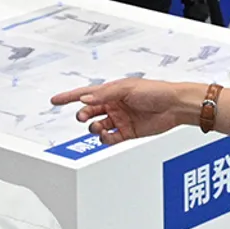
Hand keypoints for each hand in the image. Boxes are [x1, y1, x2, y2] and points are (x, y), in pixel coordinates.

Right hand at [49, 78, 193, 143]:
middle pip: (89, 111)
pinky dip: (105, 139)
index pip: (86, 93)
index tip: (54, 100)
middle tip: (83, 117)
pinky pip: (110, 138)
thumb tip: (85, 98)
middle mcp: (114, 105)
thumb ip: (105, 95)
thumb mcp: (127, 89)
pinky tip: (106, 136)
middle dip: (83, 114)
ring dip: (94, 128)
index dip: (69, 97)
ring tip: (98, 127)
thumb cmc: (155, 91)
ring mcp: (120, 119)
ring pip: (98, 126)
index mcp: (112, 91)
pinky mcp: (128, 132)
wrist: (175, 106)